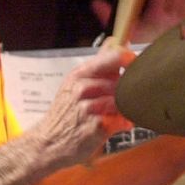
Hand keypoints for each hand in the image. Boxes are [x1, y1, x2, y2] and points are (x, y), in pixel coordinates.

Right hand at [27, 43, 133, 169]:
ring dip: (125, 108)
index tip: (137, 65)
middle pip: (122, 81)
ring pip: (123, 100)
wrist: (47, 143)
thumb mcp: (76, 82)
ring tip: (119, 113)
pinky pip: (122, 120)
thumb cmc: (66, 112)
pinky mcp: (97, 127)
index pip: (113, 57)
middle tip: (127, 97)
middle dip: (128, 90)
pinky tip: (118, 124)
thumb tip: (116, 40)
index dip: (130, 59)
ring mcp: (88, 108)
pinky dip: (124, 123)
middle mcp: (82, 88)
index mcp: (80, 74)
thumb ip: (99, 62)